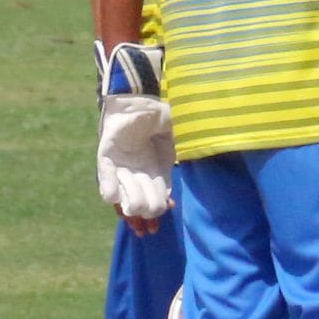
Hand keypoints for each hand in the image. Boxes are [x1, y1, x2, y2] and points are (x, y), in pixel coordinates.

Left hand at [95, 42, 173, 231]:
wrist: (141, 94)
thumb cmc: (163, 113)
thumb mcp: (183, 134)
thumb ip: (192, 148)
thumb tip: (212, 157)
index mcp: (159, 169)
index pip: (159, 196)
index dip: (161, 207)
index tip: (166, 211)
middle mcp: (140, 171)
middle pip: (141, 200)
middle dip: (145, 213)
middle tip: (149, 225)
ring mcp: (122, 164)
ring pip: (125, 193)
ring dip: (129, 206)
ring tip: (134, 215)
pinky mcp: (106, 155)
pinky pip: (105, 175)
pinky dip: (109, 187)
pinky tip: (113, 199)